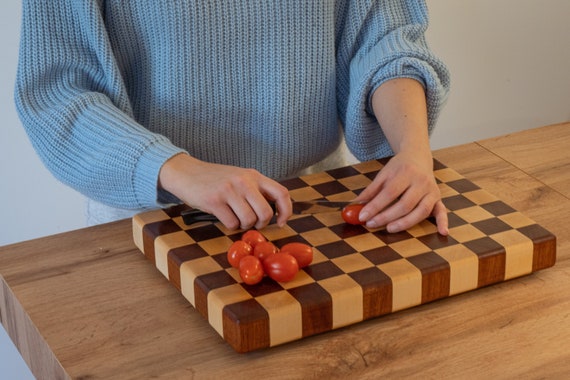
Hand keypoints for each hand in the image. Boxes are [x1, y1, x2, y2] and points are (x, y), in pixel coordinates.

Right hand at [158, 153, 291, 229]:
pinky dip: (229, 226)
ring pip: (249, 220)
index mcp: (254, 175)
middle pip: (266, 213)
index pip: (281, 193)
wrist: (186, 172)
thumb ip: (255, 190)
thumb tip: (273, 212)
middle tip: (251, 223)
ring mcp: (229, 190)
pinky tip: (223, 216)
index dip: (286, 211)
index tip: (281, 222)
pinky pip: (232, 224)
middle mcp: (244, 181)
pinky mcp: (214, 200)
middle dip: (260, 224)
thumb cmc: (214, 179)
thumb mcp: (239, 177)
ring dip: (243, 225)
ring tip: (234, 218)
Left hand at [354, 151, 447, 234]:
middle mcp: (421, 181)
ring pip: (421, 211)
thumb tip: (355, 205)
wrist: (418, 156)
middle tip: (372, 224)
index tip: (363, 216)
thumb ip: (371, 190)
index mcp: (406, 172)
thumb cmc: (398, 167)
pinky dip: (443, 222)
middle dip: (387, 216)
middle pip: (405, 204)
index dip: (376, 206)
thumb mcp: (383, 174)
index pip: (389, 193)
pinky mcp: (438, 197)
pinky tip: (442, 232)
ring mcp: (431, 190)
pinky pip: (442, 211)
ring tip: (389, 229)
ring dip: (405, 223)